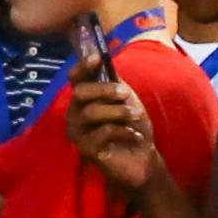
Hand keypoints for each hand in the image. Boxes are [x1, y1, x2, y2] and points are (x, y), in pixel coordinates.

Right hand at [64, 55, 161, 194]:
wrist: (142, 159)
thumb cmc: (132, 127)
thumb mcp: (126, 100)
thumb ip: (114, 82)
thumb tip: (104, 59)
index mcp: (84, 98)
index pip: (75, 78)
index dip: (83, 67)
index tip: (97, 58)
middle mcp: (75, 112)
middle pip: (80, 93)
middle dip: (105, 90)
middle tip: (125, 93)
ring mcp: (78, 131)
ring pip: (92, 112)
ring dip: (118, 111)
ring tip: (135, 115)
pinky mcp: (86, 149)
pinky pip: (103, 132)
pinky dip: (123, 131)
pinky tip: (134, 135)